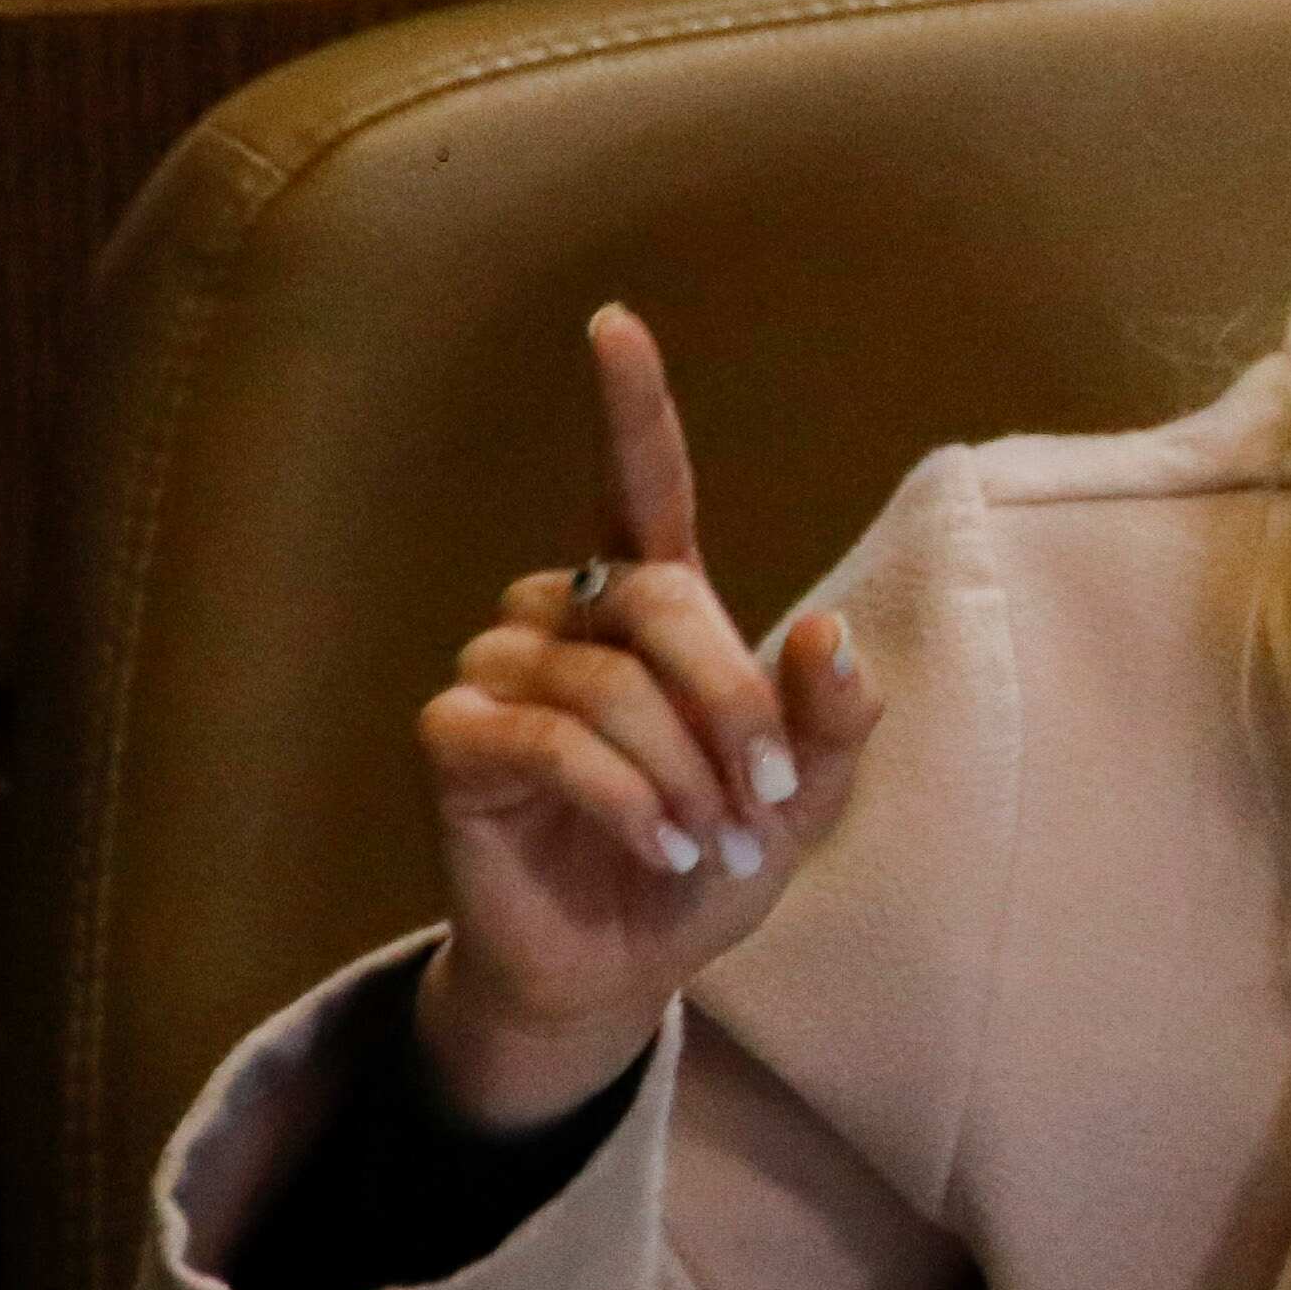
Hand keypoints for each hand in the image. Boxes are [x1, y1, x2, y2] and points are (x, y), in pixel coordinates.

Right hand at [410, 304, 881, 1129]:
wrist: (626, 966)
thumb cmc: (711, 859)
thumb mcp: (806, 796)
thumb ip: (834, 718)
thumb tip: (827, 630)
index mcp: (651, 605)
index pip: (638, 484)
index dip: (630, 406)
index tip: (614, 323)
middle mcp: (565, 616)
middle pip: (658, 597)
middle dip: (733, 702)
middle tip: (770, 798)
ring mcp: (499, 673)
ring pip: (608, 683)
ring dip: (685, 772)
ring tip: (715, 841)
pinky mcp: (456, 741)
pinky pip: (551, 740)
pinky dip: (627, 800)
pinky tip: (663, 849)